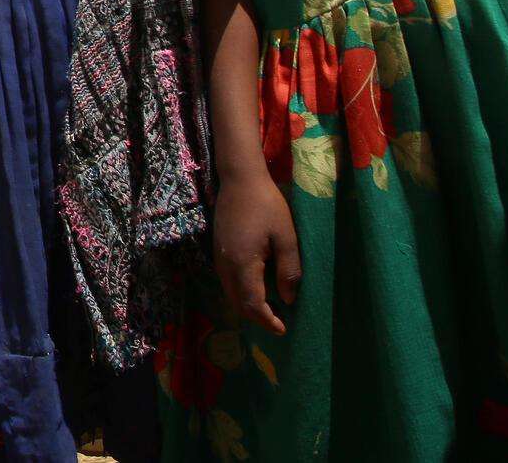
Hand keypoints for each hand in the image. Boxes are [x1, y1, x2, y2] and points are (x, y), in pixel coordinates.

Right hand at [212, 174, 301, 335]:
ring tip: (269, 310)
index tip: (283, 329)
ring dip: (247, 306)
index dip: (267, 320)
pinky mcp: (218, 250)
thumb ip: (288, 270)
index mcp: (243, 264)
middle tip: (277, 323)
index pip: (252, 303)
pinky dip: (240, 293)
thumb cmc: (267, 205)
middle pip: (237, 303)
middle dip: (256, 317)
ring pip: (230, 293)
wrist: (240, 179)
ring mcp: (219, 257)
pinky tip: (256, 289)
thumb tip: (288, 299)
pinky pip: (227, 281)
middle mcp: (226, 265)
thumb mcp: (286, 237)